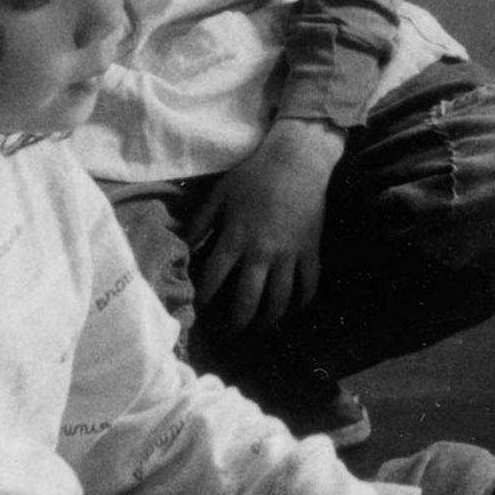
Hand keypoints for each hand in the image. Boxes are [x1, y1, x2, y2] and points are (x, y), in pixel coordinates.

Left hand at [192, 119, 337, 333]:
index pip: (215, 277)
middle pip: (248, 299)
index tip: (199, 310)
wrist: (298, 160)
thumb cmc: (255, 174)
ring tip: (261, 328)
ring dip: (269, 319)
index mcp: (236, 237)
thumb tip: (183, 244)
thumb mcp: (221, 193)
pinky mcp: (311, 250)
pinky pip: (308, 283)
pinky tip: (294, 307)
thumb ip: (201, 221)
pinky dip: (302, 300)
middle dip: (237, 322)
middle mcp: (262, 251)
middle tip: (231, 333)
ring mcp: (289, 253)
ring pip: (279, 298)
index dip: (204, 297)